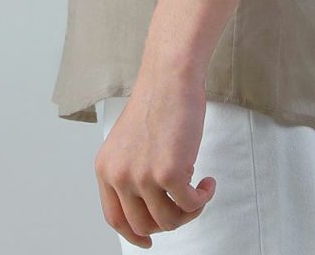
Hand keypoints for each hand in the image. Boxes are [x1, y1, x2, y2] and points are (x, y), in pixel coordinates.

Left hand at [93, 65, 216, 247]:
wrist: (171, 75)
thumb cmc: (157, 101)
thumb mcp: (129, 142)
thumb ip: (131, 172)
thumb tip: (150, 207)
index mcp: (106, 168)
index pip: (115, 218)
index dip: (133, 234)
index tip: (148, 240)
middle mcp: (119, 176)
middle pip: (144, 225)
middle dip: (169, 221)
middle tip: (185, 204)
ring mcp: (143, 176)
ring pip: (169, 220)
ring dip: (189, 211)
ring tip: (199, 191)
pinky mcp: (169, 173)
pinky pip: (190, 204)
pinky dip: (203, 199)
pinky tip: (208, 183)